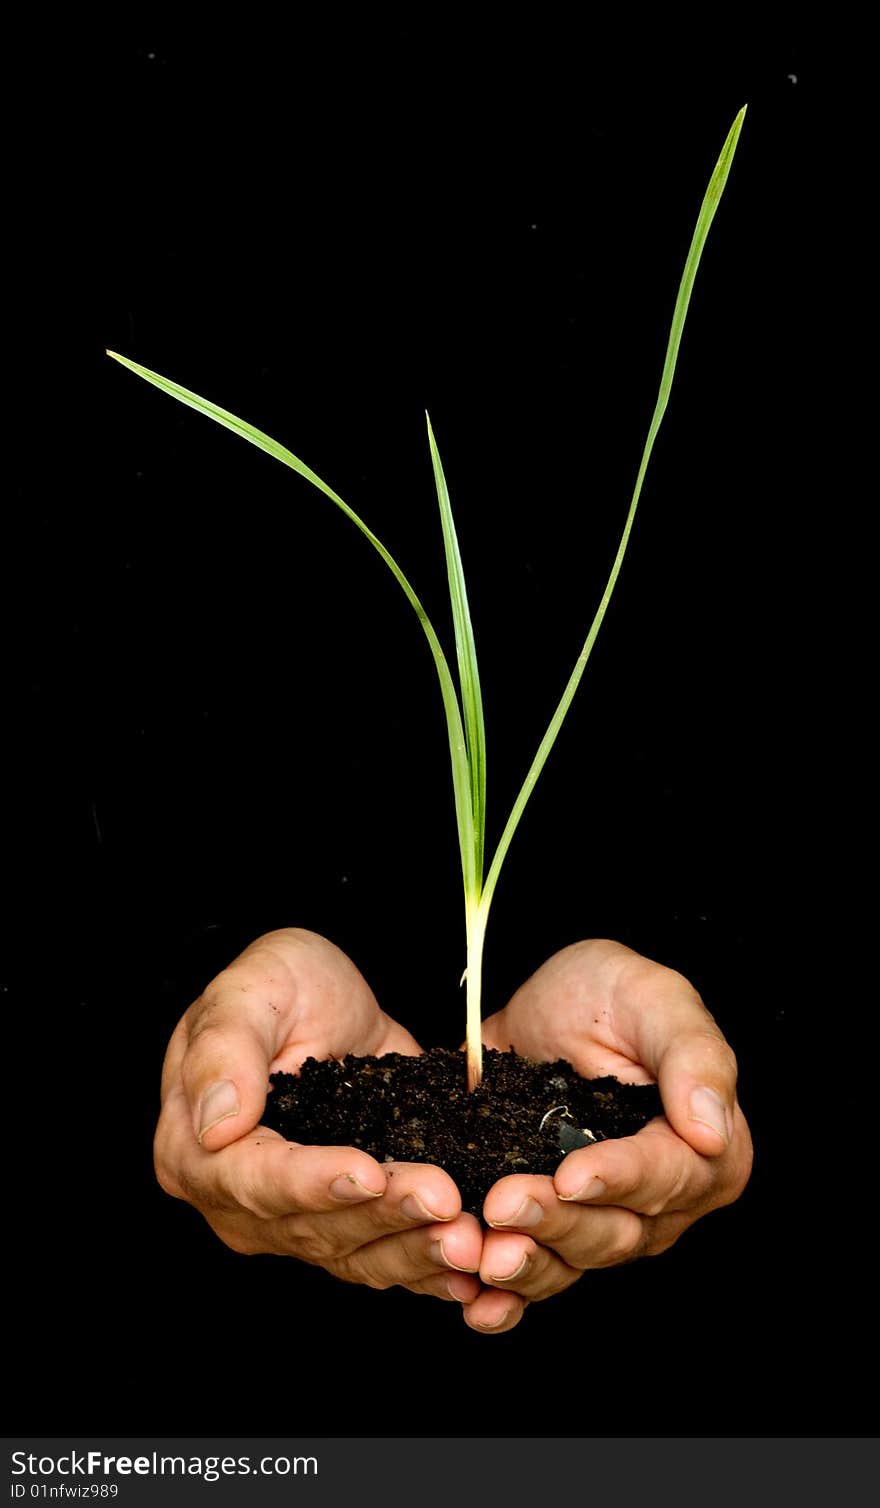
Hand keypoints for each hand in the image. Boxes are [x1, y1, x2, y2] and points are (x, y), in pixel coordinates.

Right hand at [154, 928, 482, 1302]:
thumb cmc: (277, 984)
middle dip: (384, 1216)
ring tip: (471, 1240)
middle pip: (312, 1227)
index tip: (370, 1173)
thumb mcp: (251, 988)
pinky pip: (385, 1258)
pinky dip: (430, 1267)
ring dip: (415, 1251)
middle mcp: (240, 1201)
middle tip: (446, 1200)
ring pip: (355, 1254)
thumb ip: (224, 1049)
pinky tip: (473, 1270)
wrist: (325, 997)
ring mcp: (294, 1221)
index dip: (312, 1183)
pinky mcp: (346, 1224)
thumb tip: (215, 1125)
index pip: (253, 1180)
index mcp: (195, 1149)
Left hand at [463, 939, 752, 1332]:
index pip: (668, 1176)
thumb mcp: (655, 997)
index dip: (621, 1179)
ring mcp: (603, 1220)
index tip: (573, 1175)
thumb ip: (694, 1055)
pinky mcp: (550, 1227)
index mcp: (706, 1150)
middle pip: (617, 1231)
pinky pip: (534, 1276)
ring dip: (528, 1263)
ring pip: (572, 1261)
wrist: (541, 1007)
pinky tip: (477, 1303)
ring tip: (485, 1252)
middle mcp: (662, 1202)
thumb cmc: (611, 993)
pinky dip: (506, 1298)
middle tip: (504, 1202)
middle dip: (558, 1222)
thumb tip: (711, 1130)